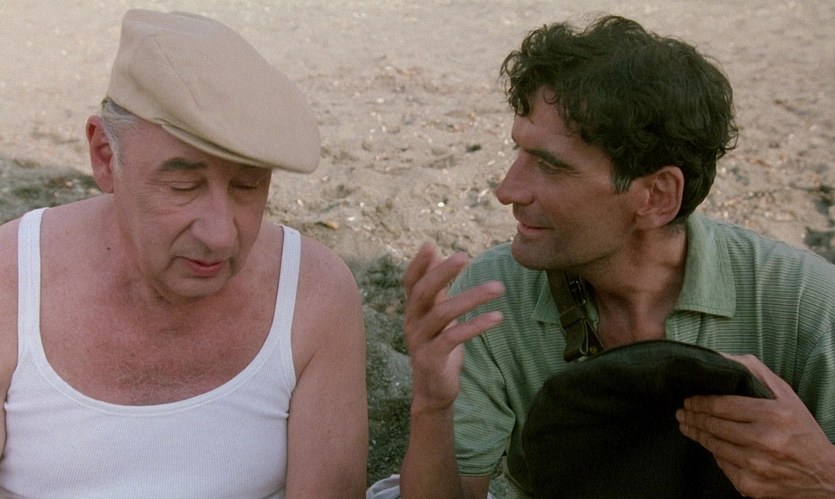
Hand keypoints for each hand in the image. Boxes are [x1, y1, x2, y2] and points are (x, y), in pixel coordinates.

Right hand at [402, 243, 503, 413]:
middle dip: (442, 273)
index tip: (429, 245)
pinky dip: (476, 325)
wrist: (433, 391)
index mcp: (413, 311)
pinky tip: (497, 317)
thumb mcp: (437, 317)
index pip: (410, 282)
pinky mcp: (431, 359)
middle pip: (422, 293)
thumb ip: (437, 291)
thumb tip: (437, 256)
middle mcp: (411, 323)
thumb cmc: (439, 348)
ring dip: (472, 297)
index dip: (418, 264)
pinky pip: (453, 337)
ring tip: (498, 287)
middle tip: (464, 256)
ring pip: (442, 313)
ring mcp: (419, 341)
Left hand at [676, 353, 834, 497]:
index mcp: (773, 416)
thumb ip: (753, 371)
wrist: (825, 477)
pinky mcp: (751, 486)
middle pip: (713, 425)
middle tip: (681, 411)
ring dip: (696, 434)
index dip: (699, 402)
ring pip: (713, 446)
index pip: (722, 405)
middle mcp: (765, 442)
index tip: (688, 398)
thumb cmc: (801, 429)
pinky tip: (711, 445)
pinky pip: (722, 466)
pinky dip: (715, 454)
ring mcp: (757, 467)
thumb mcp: (785, 395)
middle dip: (692, 416)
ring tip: (687, 425)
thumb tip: (719, 356)